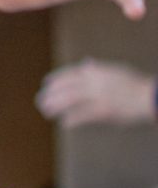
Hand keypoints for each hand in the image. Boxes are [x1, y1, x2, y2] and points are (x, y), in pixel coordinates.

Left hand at [37, 59, 157, 127]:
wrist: (150, 96)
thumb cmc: (135, 84)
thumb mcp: (116, 71)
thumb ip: (99, 68)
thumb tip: (86, 63)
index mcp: (96, 71)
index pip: (69, 73)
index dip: (55, 79)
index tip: (46, 84)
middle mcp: (94, 82)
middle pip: (65, 87)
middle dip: (50, 95)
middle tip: (40, 101)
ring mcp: (99, 96)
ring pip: (69, 100)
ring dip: (55, 106)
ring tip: (46, 112)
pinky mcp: (104, 110)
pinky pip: (82, 115)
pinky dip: (71, 119)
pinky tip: (64, 123)